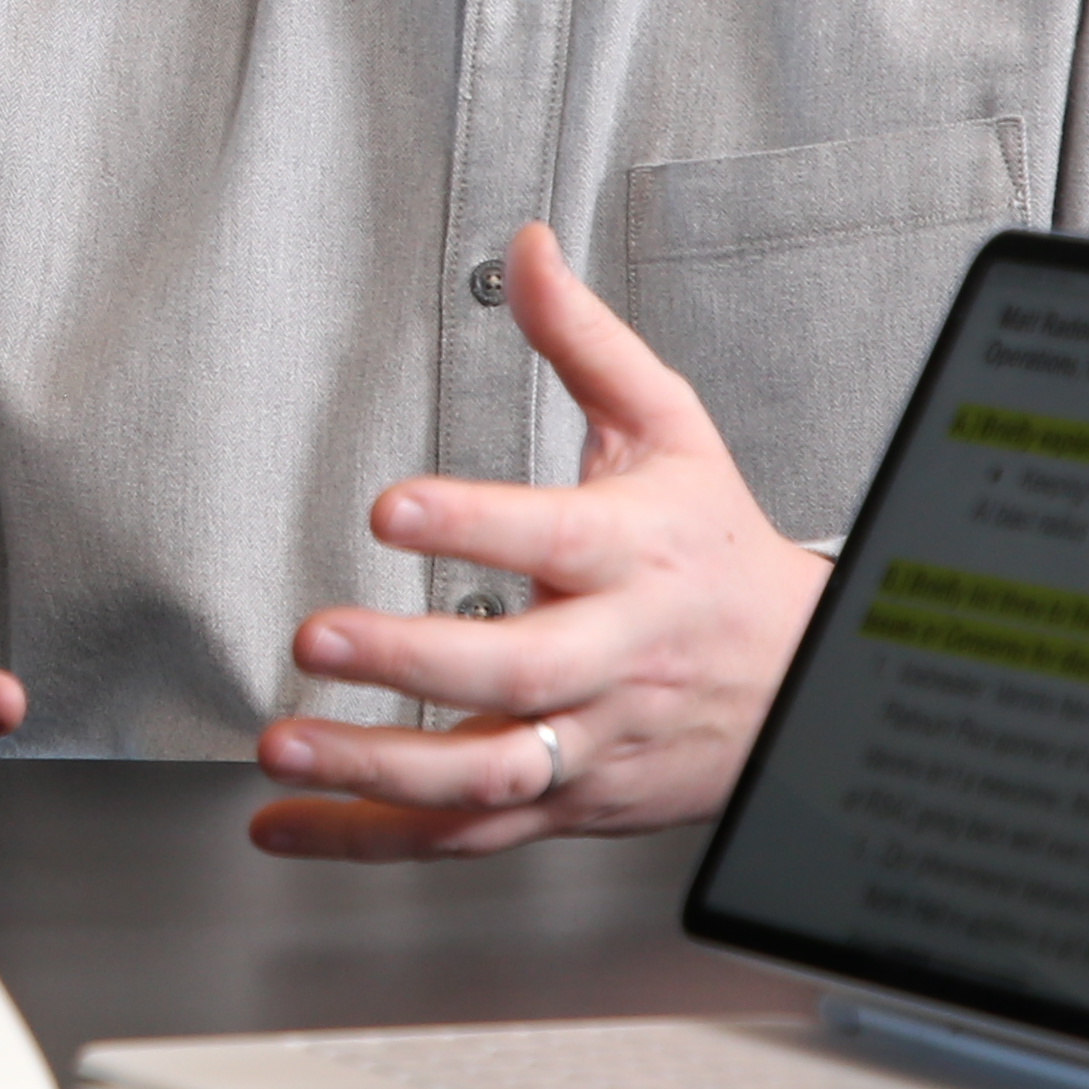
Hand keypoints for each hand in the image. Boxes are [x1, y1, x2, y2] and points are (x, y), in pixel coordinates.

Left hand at [248, 220, 824, 862]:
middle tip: (316, 636)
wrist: (805, 682)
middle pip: (515, 673)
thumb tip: (525, 249)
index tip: (392, 505)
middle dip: (409, 663)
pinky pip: (462, 837)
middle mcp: (611, 658)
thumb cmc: (718, 550)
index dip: (473, 523)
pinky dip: (368, 838)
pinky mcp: (563, 804)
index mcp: (633, 556)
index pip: (553, 539)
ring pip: (487, 777)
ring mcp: (587, 741)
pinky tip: (283, 824)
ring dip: (376, 769)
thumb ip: (584, 342)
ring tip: (282, 741)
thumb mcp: (669, 429)